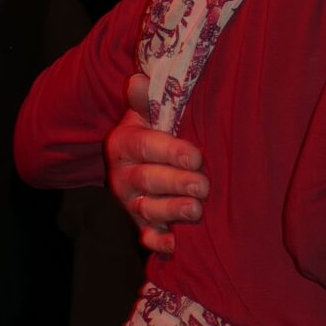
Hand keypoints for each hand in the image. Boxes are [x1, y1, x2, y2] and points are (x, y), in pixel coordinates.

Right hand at [106, 73, 207, 256]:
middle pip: (146, 180)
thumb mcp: (150, 115)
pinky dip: (160, 243)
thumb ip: (147, 100)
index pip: (144, 146)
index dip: (169, 151)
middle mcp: (123, 176)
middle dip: (175, 183)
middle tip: (203, 185)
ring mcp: (132, 203)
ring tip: (196, 210)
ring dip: (172, 211)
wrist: (147, 161)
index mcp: (124, 143)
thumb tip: (139, 79)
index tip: (195, 156)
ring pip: (147, 209)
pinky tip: (176, 246)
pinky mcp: (142, 226)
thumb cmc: (158, 133)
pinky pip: (147, 237)